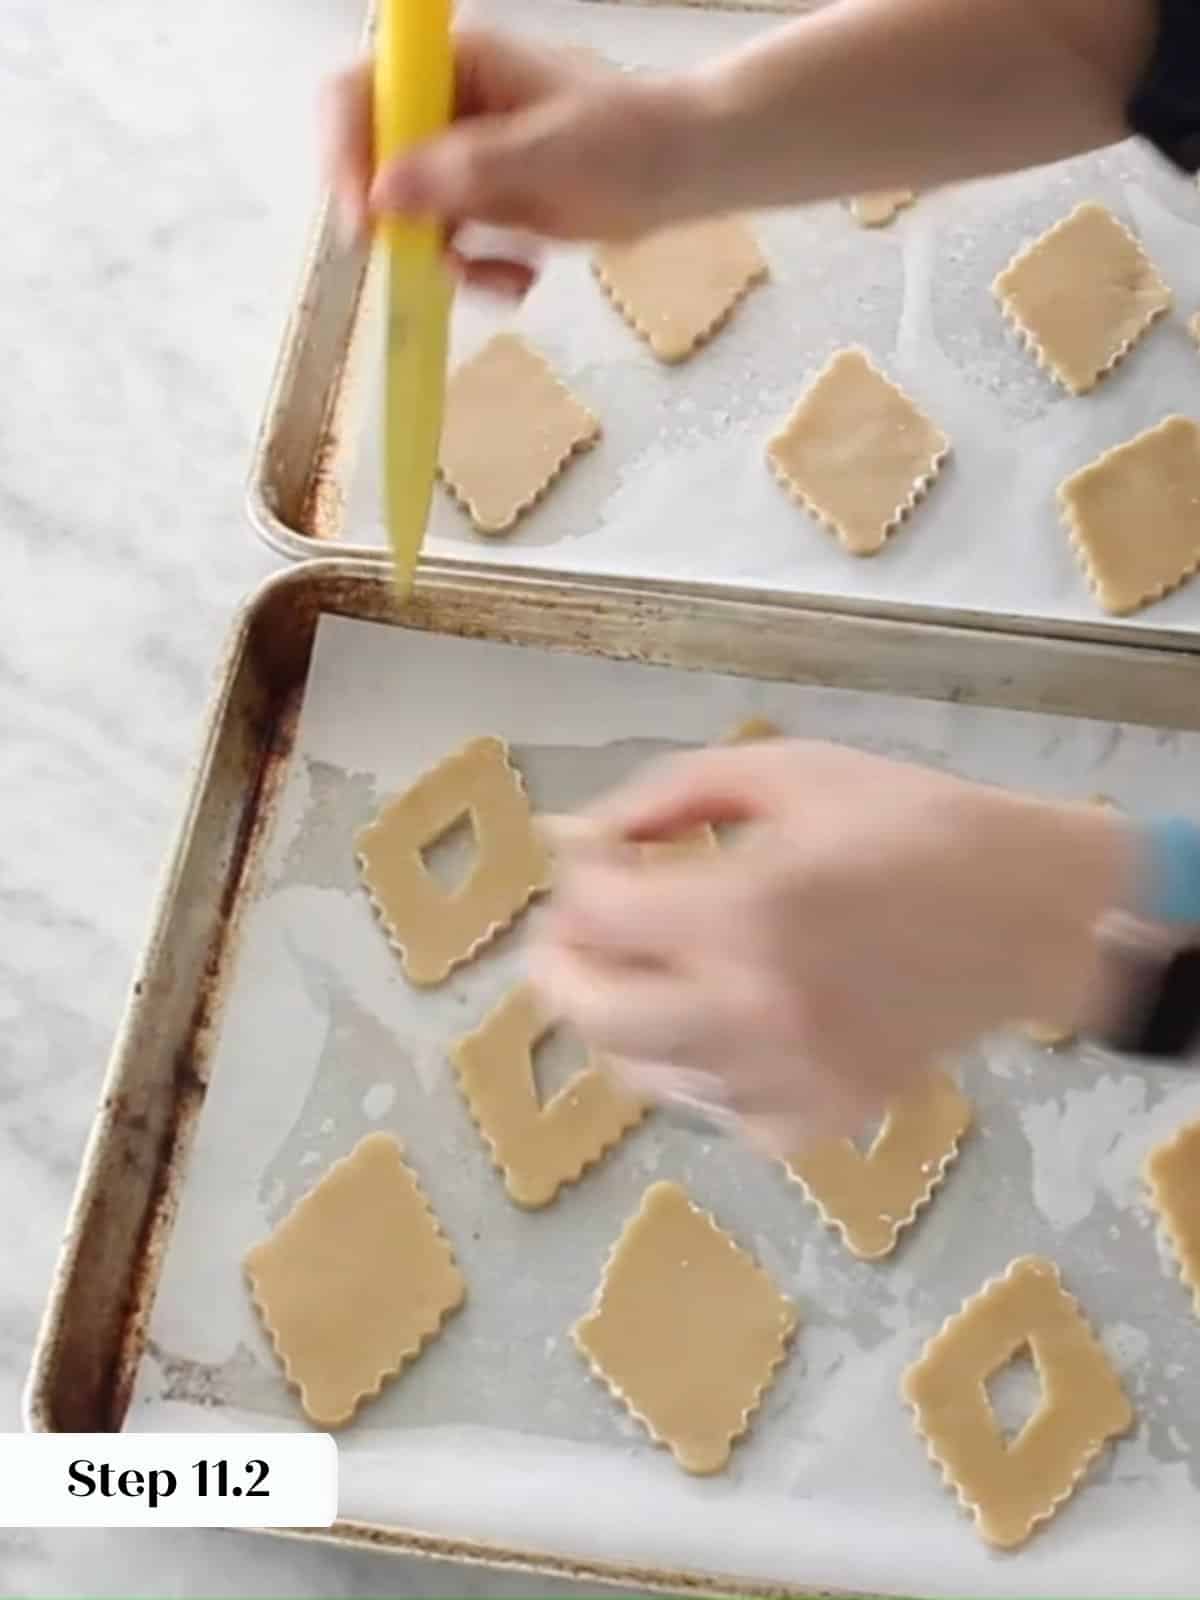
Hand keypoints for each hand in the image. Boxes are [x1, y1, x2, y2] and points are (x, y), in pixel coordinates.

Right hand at [321, 30, 709, 294]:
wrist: (689, 171)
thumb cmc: (631, 142)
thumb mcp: (550, 155)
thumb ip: (466, 170)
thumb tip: (382, 191)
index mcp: (452, 65)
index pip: (357, 95)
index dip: (344, 154)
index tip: (367, 220)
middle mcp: (444, 107)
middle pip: (371, 164)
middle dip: (401, 226)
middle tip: (440, 264)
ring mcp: (460, 159)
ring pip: (407, 218)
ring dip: (445, 261)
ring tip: (507, 279)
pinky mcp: (481, 204)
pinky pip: (446, 246)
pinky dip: (475, 273)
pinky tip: (519, 279)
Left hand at [530, 740, 1133, 1148]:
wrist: (1033, 915)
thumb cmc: (911, 823)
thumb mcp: (786, 771)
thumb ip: (665, 798)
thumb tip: (573, 837)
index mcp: (749, 911)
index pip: (595, 913)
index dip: (574, 879)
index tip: (590, 859)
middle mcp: (757, 1009)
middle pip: (593, 1015)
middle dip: (561, 964)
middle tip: (570, 932)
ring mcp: (789, 1079)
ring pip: (644, 1070)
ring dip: (623, 1014)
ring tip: (646, 968)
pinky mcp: (821, 1119)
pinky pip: (714, 1108)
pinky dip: (695, 1065)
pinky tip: (717, 1020)